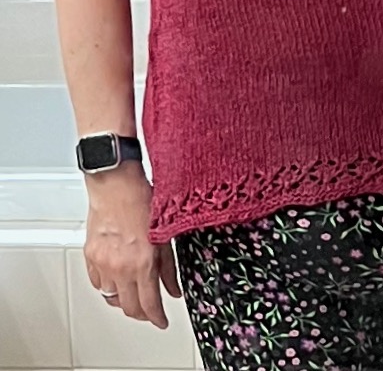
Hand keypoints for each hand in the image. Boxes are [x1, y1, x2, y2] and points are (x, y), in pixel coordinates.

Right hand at [84, 163, 181, 327]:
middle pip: (129, 307)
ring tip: (133, 292)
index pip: (149, 305)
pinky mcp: (90, 255)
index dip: (157, 318)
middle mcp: (121, 267)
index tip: (162, 321)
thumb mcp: (165, 233)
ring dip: (123, 298)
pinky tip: (115, 278)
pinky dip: (107, 285)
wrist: (115, 181)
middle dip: (141, 313)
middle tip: (149, 310)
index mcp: (142, 262)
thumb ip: (169, 267)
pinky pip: (97, 282)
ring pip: (111, 297)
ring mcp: (103, 262)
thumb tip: (173, 289)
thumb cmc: (141, 197)